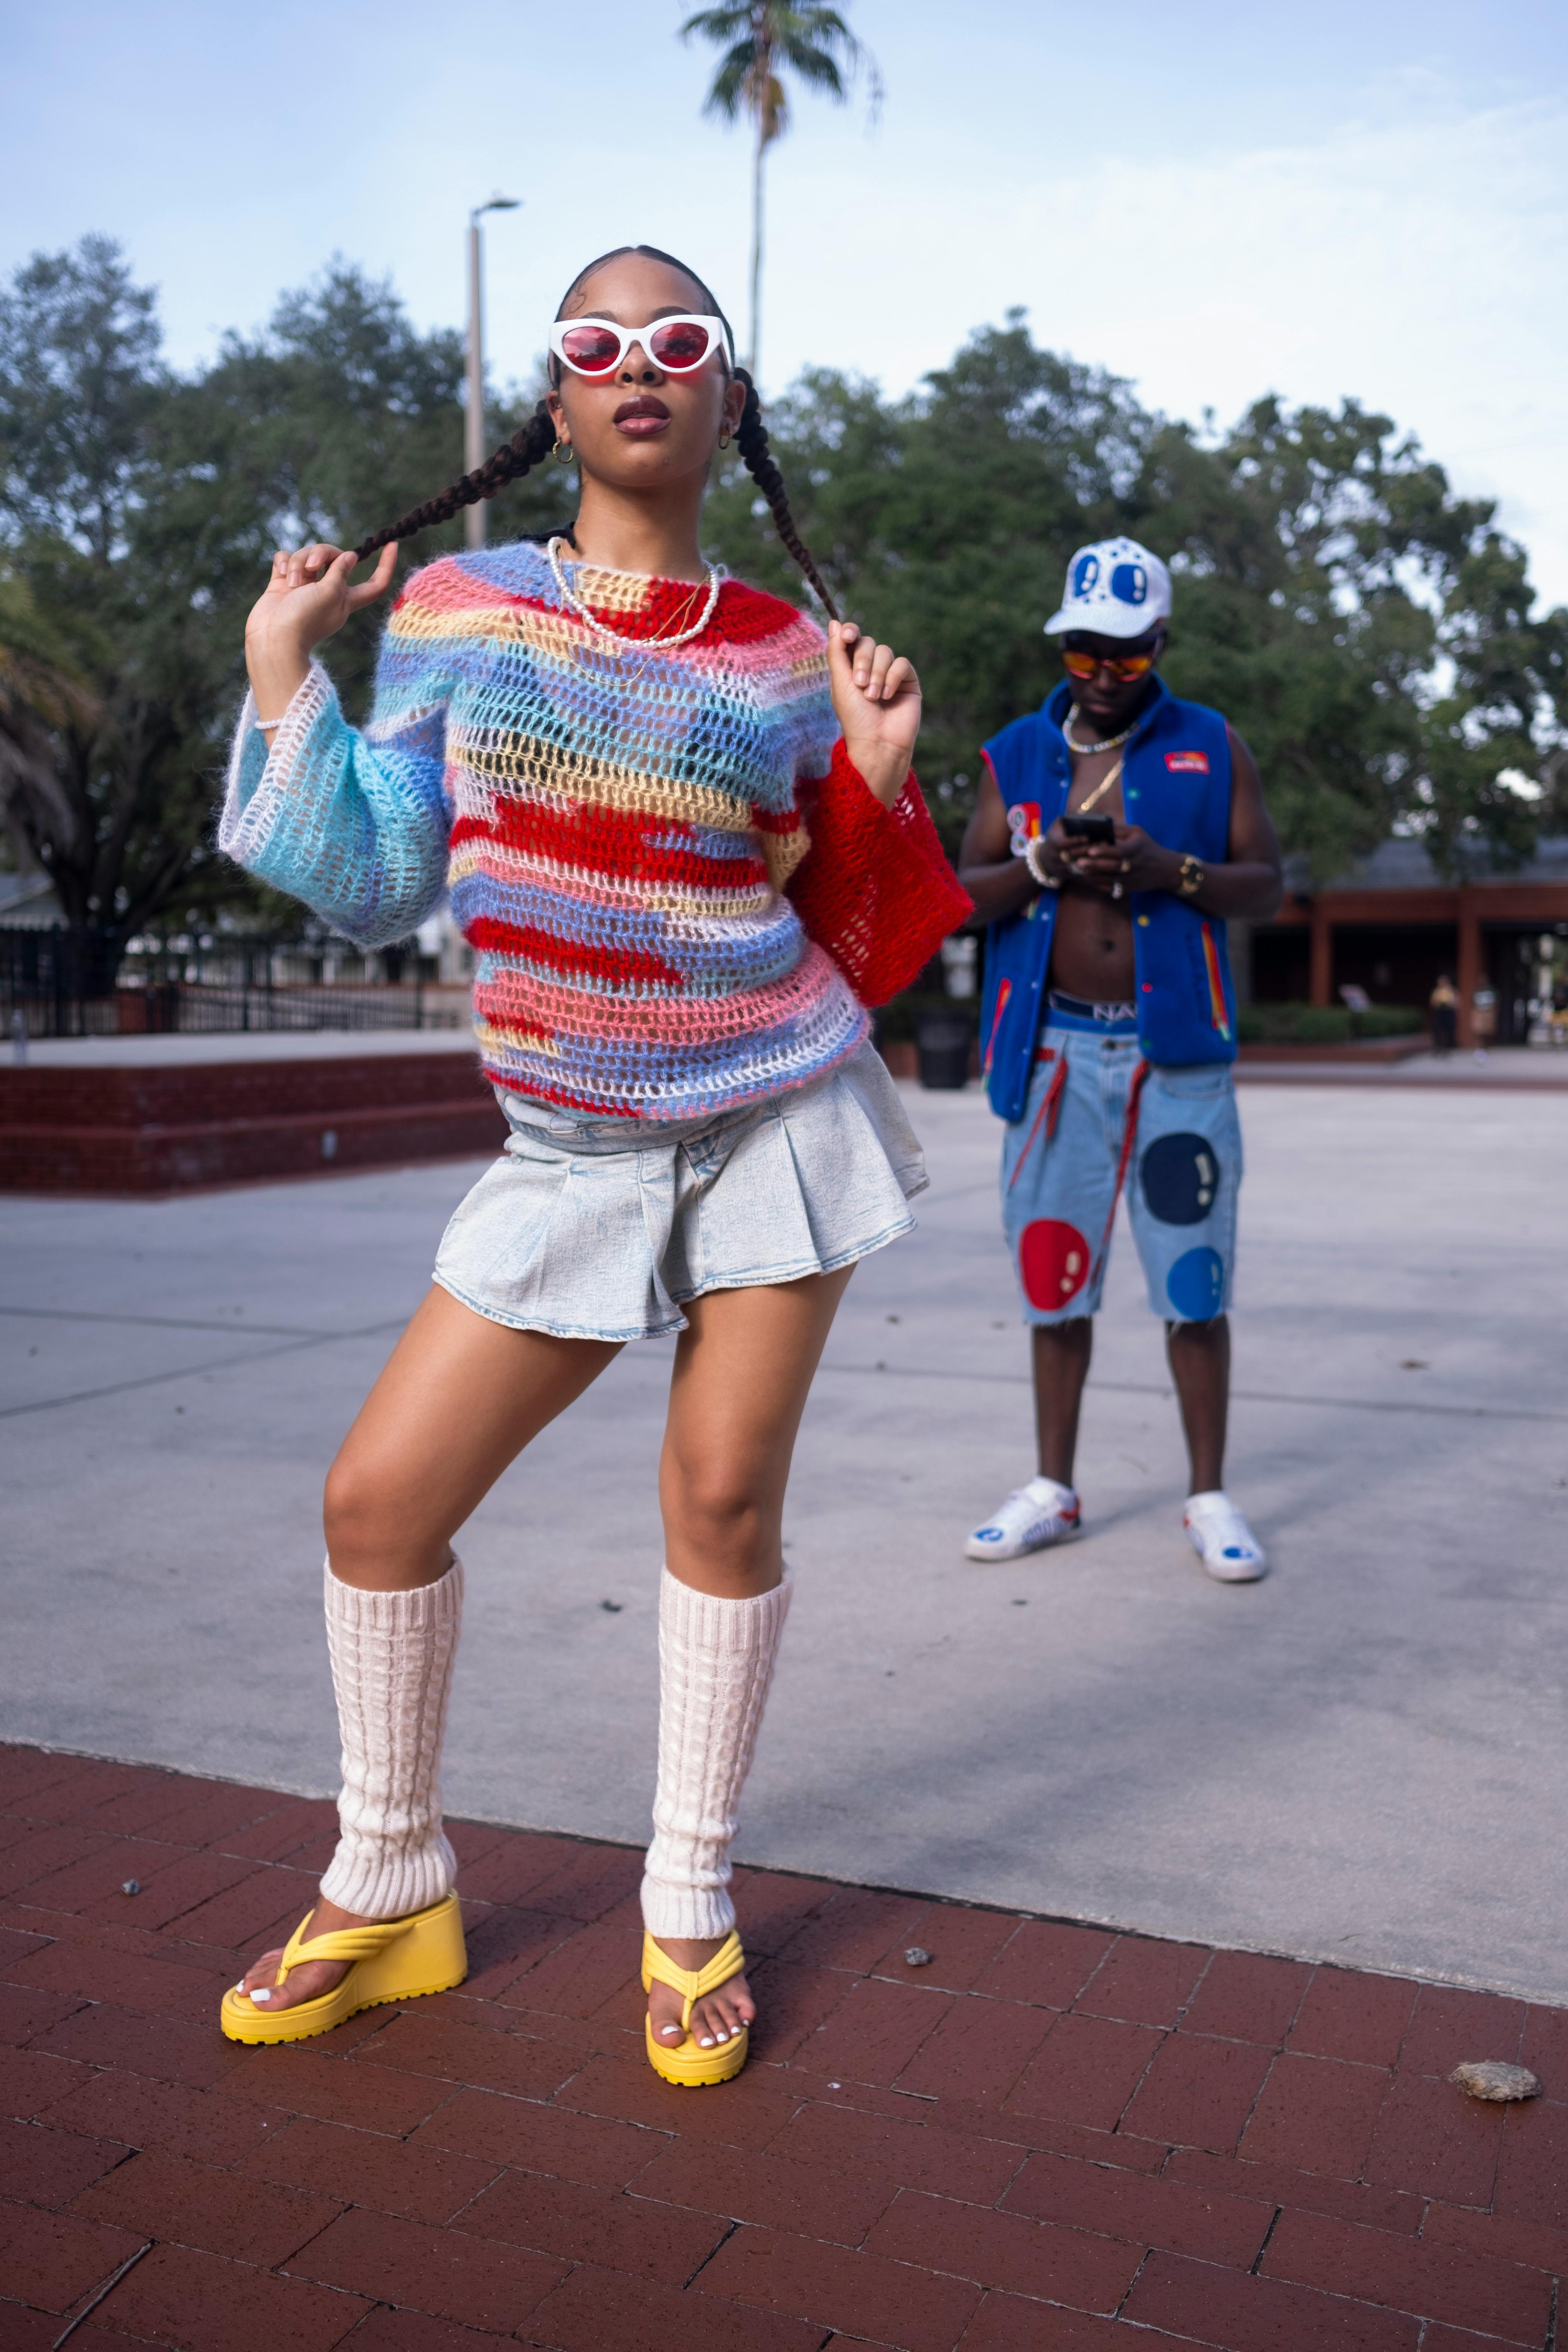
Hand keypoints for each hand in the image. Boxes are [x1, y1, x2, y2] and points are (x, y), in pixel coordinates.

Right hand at [244, 541, 397, 719]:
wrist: (273, 638)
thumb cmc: (306, 619)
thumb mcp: (331, 593)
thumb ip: (341, 572)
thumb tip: (351, 556)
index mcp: (346, 599)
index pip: (374, 583)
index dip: (385, 565)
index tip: (392, 544)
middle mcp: (327, 591)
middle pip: (333, 557)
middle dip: (322, 553)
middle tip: (313, 565)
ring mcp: (303, 586)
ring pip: (307, 556)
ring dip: (299, 562)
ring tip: (292, 582)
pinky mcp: (283, 584)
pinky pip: (286, 559)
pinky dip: (284, 562)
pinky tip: (282, 573)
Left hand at [826, 619, 920, 808]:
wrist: (877, 743)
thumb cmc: (855, 718)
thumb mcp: (840, 682)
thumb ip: (836, 651)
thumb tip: (834, 622)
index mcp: (851, 668)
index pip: (852, 639)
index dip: (850, 632)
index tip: (848, 635)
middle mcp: (870, 668)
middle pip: (868, 643)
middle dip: (863, 661)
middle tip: (859, 684)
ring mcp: (890, 674)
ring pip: (885, 652)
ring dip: (877, 673)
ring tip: (873, 697)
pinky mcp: (908, 681)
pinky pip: (902, 664)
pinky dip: (892, 678)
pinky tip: (887, 696)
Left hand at [1060, 820, 1174, 897]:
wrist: (1165, 869)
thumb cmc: (1148, 847)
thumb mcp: (1138, 833)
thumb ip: (1119, 830)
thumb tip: (1101, 826)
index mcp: (1135, 849)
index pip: (1118, 851)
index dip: (1104, 851)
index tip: (1091, 850)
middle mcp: (1133, 864)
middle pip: (1112, 866)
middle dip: (1094, 865)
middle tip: (1079, 862)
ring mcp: (1131, 878)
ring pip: (1110, 879)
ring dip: (1095, 876)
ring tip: (1081, 871)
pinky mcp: (1130, 888)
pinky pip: (1112, 888)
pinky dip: (1101, 885)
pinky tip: (1091, 880)